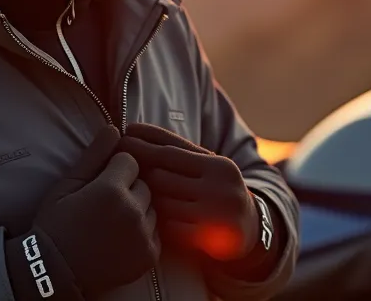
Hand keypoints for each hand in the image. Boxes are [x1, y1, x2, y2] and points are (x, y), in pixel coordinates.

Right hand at [30, 126, 160, 295]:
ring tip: (112, 223)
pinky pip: (155, 231)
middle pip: (144, 184)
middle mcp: (133, 211)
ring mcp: (143, 235)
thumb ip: (94, 155)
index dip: (114, 170)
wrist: (54, 272)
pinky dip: (143, 233)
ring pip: (152, 207)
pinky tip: (120, 239)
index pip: (130, 161)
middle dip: (129, 189)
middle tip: (105, 205)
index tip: (99, 184)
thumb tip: (114, 128)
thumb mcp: (67, 186)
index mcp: (111, 189)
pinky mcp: (149, 255)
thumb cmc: (55, 225)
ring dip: (138, 210)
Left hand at [119, 123, 260, 262]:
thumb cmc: (218, 191)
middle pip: (161, 176)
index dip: (143, 142)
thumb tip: (138, 131)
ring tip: (133, 191)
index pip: (171, 151)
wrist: (249, 230)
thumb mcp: (210, 167)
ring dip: (145, 198)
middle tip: (121, 166)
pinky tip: (149, 217)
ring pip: (161, 202)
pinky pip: (167, 226)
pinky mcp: (204, 239)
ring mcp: (212, 215)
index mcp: (220, 166)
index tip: (124, 133)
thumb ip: (181, 152)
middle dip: (139, 172)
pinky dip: (157, 221)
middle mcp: (219, 188)